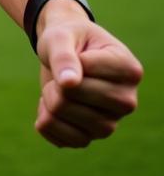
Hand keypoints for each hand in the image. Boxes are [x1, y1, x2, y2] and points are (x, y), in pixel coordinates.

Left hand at [35, 1, 142, 147]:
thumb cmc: (67, 38)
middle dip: (54, 80)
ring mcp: (111, 123)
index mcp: (129, 70)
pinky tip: (51, 106)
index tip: (77, 53)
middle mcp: (126, 101)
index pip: (86, 70)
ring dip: (48, 98)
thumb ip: (63, 55)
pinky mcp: (92, 137)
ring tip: (58, 87)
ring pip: (62, 116)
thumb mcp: (61, 36)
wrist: (64, 51)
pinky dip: (45, 120)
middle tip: (62, 71)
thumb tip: (68, 84)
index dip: (67, 59)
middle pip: (71, 96)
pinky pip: (60, 139)